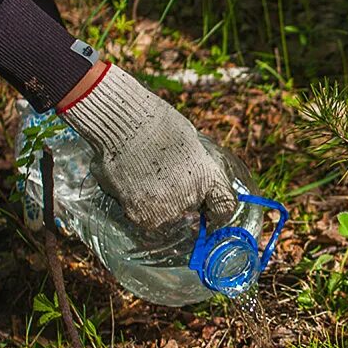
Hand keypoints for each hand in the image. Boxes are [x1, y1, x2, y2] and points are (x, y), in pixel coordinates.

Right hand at [58, 63, 236, 229]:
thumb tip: (195, 180)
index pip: (225, 208)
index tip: (208, 211)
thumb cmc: (155, 124)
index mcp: (209, 177)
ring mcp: (166, 210)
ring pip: (167, 223)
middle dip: (184, 208)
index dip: (216, 212)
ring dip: (160, 209)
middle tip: (166, 188)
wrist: (122, 124)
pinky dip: (138, 208)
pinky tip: (132, 186)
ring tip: (145, 182)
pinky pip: (143, 221)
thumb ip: (196, 167)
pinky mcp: (140, 216)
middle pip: (194, 219)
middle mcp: (191, 198)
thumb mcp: (189, 142)